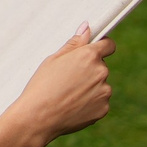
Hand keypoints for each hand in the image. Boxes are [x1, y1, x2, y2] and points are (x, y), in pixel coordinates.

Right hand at [10, 26, 115, 146]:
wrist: (37, 118)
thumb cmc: (41, 86)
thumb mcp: (53, 60)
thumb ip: (74, 44)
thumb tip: (87, 28)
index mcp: (89, 55)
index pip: (108, 45)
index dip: (102, 47)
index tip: (96, 51)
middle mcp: (101, 72)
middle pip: (100, 67)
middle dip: (89, 71)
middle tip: (68, 80)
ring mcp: (104, 91)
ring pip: (100, 86)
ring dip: (89, 88)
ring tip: (67, 96)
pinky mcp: (103, 109)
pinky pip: (99, 102)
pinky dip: (89, 104)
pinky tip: (72, 107)